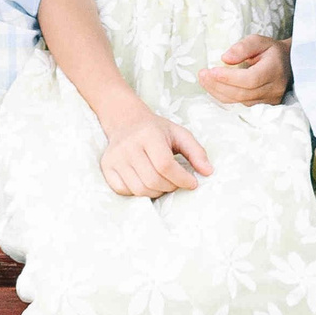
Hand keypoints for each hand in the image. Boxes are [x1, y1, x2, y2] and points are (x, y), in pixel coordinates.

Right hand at [98, 107, 214, 198]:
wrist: (125, 121)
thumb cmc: (156, 130)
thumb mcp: (179, 134)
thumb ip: (196, 152)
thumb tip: (208, 172)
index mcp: (148, 134)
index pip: (165, 165)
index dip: (181, 179)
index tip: (192, 183)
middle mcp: (129, 146)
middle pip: (153, 180)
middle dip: (171, 187)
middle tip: (177, 182)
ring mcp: (115, 158)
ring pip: (139, 189)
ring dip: (157, 192)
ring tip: (164, 183)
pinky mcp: (106, 167)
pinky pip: (124, 191)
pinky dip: (139, 193)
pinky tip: (147, 183)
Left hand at [197, 35, 289, 105]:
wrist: (290, 65)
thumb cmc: (271, 51)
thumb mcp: (259, 41)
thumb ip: (242, 47)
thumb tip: (224, 58)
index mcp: (274, 70)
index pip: (251, 79)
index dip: (229, 77)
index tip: (212, 70)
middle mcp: (273, 89)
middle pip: (242, 93)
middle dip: (218, 85)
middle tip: (202, 74)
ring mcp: (269, 101)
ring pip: (239, 101)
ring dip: (218, 91)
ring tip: (204, 79)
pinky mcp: (263, 107)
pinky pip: (240, 104)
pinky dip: (224, 96)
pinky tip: (214, 87)